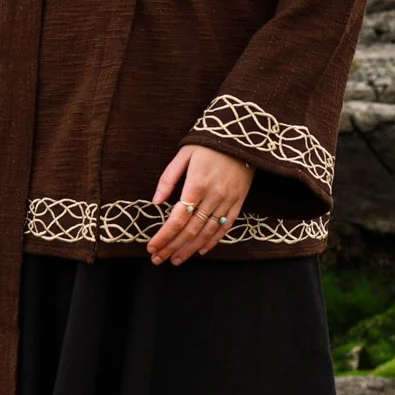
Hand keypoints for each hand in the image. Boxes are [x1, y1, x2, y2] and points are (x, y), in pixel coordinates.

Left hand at [148, 144, 252, 264]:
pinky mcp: (239, 201)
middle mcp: (213, 196)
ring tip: (176, 260)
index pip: (177, 219)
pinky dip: (213, 241)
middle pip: (190, 230)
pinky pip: (226, 226)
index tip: (152, 247)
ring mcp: (228, 200)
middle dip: (172, 247)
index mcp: (196, 184)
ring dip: (190, 249)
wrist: (242, 134)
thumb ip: (168, 179)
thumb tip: (156, 202)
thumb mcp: (184, 154)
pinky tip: (201, 251)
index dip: (164, 236)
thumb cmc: (209, 142)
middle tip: (158, 259)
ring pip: (207, 232)